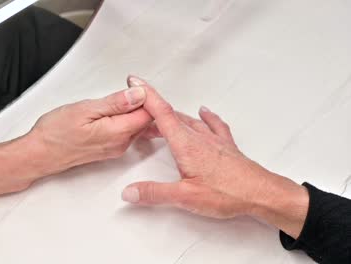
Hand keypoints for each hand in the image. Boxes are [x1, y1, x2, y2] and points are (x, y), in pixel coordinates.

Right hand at [25, 86, 152, 175]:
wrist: (40, 154)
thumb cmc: (55, 133)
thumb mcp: (85, 109)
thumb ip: (116, 103)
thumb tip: (139, 95)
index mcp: (118, 133)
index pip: (150, 113)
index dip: (147, 95)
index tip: (136, 84)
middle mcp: (121, 144)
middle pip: (147, 120)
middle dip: (144, 101)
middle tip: (131, 85)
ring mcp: (117, 148)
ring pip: (139, 125)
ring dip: (135, 109)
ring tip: (122, 95)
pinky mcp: (111, 149)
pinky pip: (129, 131)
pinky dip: (128, 118)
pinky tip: (118, 109)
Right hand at [121, 76, 308, 237]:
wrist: (262, 193)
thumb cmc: (229, 193)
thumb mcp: (185, 197)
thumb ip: (155, 193)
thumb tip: (130, 191)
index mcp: (187, 144)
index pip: (161, 112)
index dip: (146, 96)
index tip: (135, 81)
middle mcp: (200, 137)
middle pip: (171, 116)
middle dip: (152, 111)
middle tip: (137, 115)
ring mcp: (214, 140)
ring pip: (188, 120)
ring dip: (171, 117)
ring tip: (158, 121)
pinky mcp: (226, 146)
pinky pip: (213, 124)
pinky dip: (205, 117)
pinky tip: (204, 112)